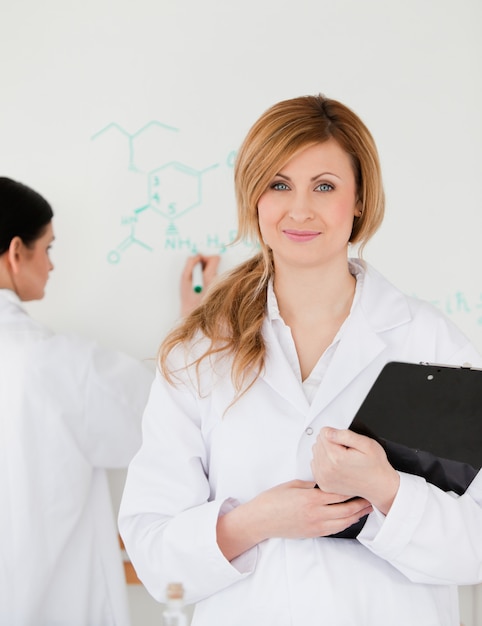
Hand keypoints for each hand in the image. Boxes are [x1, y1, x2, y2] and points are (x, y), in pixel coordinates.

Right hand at [180, 254, 219, 316]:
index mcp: (210, 276)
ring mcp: (218, 284)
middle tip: (194, 271)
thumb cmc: (188, 297)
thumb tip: (197, 255)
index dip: (206, 256)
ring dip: (203, 271)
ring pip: (212, 271)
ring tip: (195, 280)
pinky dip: (205, 277)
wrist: (193, 313)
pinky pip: (212, 277)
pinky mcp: (216, 288)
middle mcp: (217, 280)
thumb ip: (190, 264)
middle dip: (203, 264)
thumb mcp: (184, 278)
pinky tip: (199, 284)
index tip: (198, 260)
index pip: (215, 258)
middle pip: (214, 264)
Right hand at [216, 480, 372, 560]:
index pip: (339, 494)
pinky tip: (350, 519)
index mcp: (311, 498)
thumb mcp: (292, 485)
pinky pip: (334, 529)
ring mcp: (315, 525)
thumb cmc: (272, 500)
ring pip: (343, 522)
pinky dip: (345, 524)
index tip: (361, 485)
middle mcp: (316, 513)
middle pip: (346, 510)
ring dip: (356, 516)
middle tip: (370, 499)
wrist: (260, 520)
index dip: (353, 490)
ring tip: (365, 510)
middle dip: (360, 505)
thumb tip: (324, 482)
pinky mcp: (312, 533)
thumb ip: (311, 484)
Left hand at [311, 427, 399, 514]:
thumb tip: (328, 432)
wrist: (379, 486)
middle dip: (330, 442)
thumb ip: (345, 435)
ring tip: (342, 458)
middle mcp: (327, 469)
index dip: (336, 434)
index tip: (346, 442)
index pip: (323, 433)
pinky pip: (315, 465)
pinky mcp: (323, 484)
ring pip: (316, 453)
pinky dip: (324, 463)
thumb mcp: (367, 444)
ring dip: (326, 452)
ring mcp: (324, 478)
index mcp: (336, 457)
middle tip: (346, 450)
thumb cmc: (375, 466)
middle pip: (318, 443)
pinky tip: (336, 465)